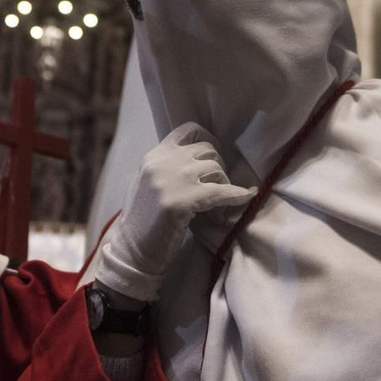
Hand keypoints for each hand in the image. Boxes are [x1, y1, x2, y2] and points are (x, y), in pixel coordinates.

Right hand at [89, 122, 253, 303]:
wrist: (132, 249)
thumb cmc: (143, 221)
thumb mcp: (151, 184)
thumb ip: (169, 168)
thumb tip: (202, 163)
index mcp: (154, 156)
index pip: (189, 130)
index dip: (208, 140)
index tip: (215, 158)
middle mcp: (163, 162)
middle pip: (208, 151)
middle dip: (219, 169)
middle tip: (218, 190)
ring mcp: (172, 179)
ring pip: (216, 169)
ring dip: (224, 186)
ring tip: (217, 209)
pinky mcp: (182, 200)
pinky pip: (222, 192)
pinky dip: (238, 194)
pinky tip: (248, 196)